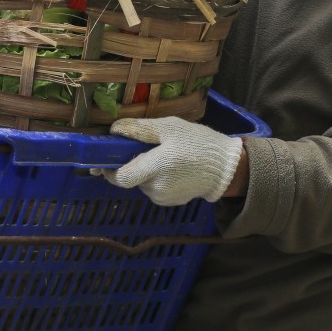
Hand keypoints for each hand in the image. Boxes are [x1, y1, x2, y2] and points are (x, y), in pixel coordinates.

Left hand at [98, 117, 243, 205]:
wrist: (226, 167)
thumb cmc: (198, 142)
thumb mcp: (169, 127)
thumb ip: (139, 129)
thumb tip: (114, 130)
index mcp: (156, 167)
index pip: (121, 177)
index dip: (109, 170)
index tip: (105, 160)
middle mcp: (156, 188)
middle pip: (130, 179)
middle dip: (132, 165)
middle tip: (145, 150)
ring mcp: (163, 198)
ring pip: (142, 183)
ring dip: (145, 171)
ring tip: (165, 156)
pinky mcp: (170, 203)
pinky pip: (154, 189)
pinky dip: (156, 179)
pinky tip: (172, 168)